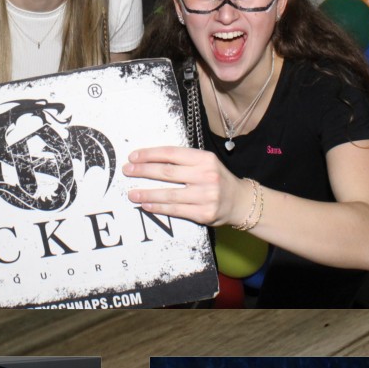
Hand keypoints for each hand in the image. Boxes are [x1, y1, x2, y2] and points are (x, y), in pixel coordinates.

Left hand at [124, 146, 240, 226]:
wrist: (240, 201)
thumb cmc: (218, 180)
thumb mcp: (206, 163)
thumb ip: (184, 160)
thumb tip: (151, 160)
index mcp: (205, 159)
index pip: (171, 153)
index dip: (150, 154)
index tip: (134, 157)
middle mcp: (206, 176)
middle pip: (166, 172)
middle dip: (143, 171)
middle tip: (128, 171)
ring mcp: (206, 196)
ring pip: (169, 194)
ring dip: (146, 194)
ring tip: (132, 194)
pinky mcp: (204, 214)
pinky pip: (175, 210)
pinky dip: (158, 208)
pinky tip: (147, 205)